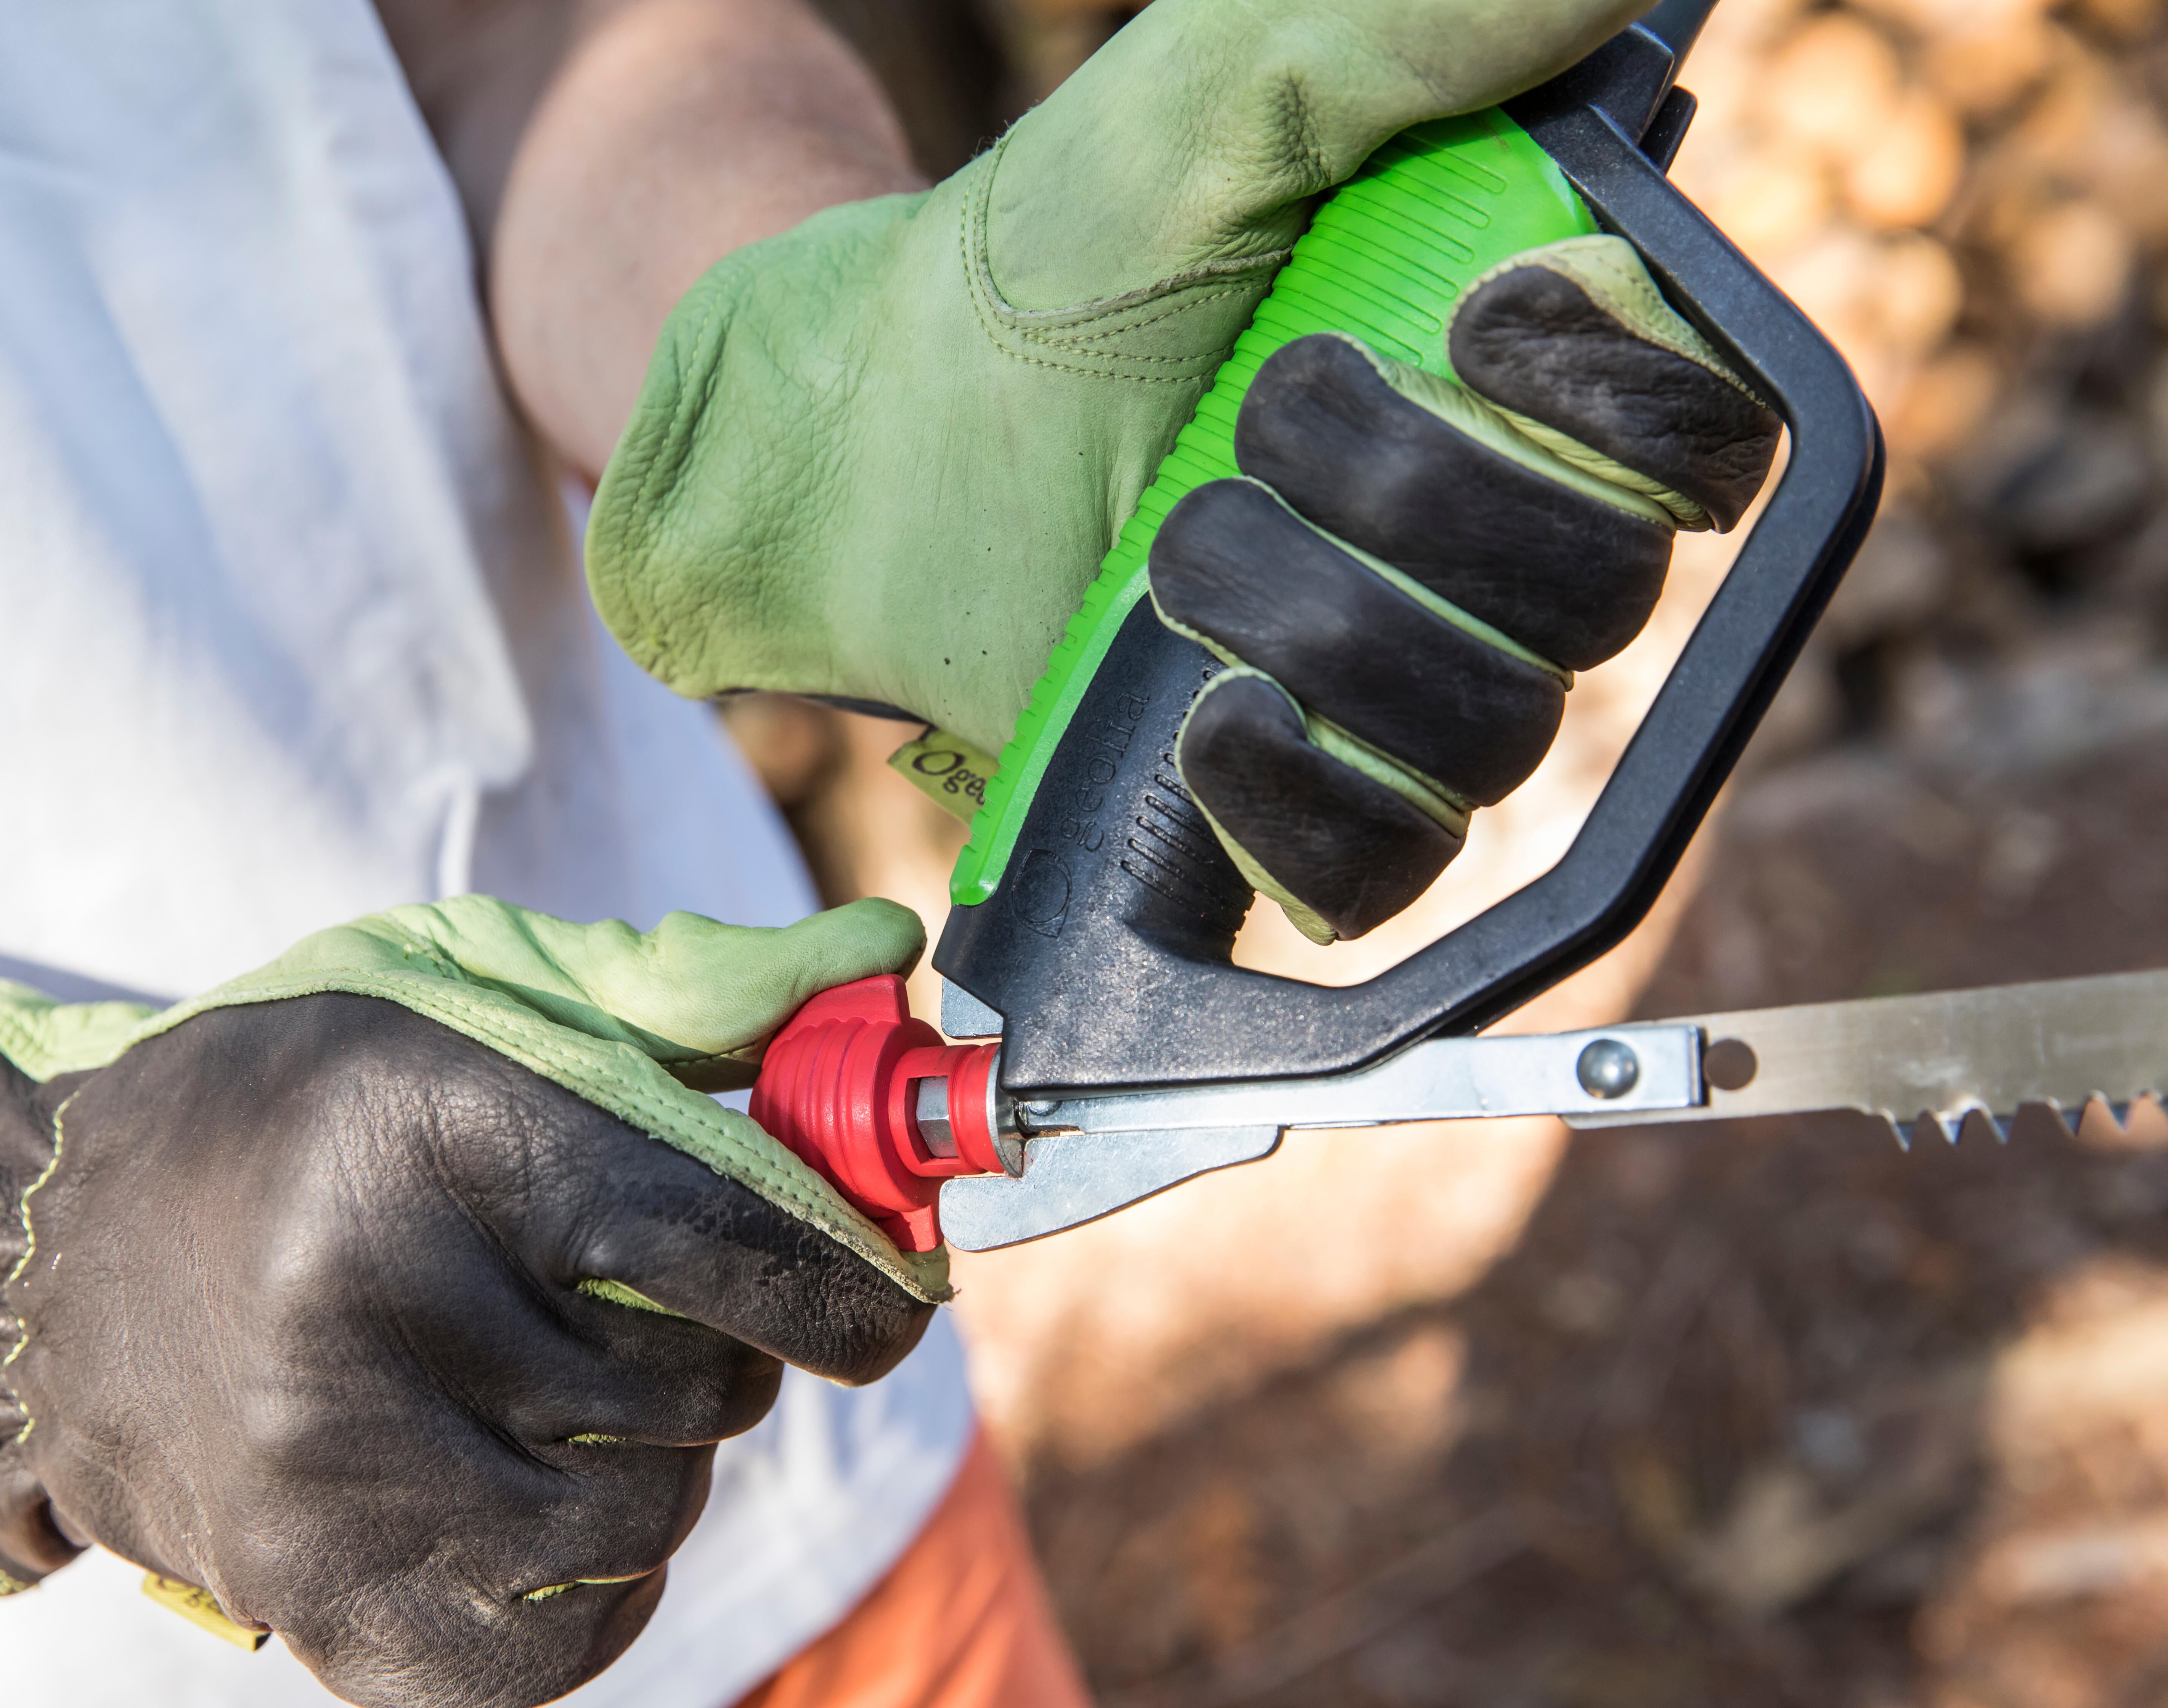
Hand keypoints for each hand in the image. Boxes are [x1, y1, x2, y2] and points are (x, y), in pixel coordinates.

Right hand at [0, 898, 939, 1707]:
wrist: (52, 1244)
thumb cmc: (304, 1092)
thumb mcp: (476, 985)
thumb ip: (696, 989)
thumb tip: (888, 967)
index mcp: (430, 1131)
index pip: (723, 1236)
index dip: (848, 1278)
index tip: (888, 1296)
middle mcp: (372, 1303)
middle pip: (697, 1386)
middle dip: (720, 1349)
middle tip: (644, 1301)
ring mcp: (331, 1473)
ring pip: (643, 1518)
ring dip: (656, 1459)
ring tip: (565, 1382)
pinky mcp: (310, 1594)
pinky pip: (559, 1646)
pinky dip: (596, 1581)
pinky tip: (539, 1488)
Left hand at [587, 0, 1776, 940]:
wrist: (884, 426)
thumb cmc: (1066, 251)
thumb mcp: (1226, 94)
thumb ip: (1420, 27)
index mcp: (1533, 386)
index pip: (1717, 447)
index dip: (1630, 407)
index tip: (1475, 323)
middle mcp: (1501, 547)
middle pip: (1600, 601)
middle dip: (1400, 498)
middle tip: (1245, 424)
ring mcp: (1408, 696)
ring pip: (1493, 736)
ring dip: (1313, 622)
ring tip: (1171, 551)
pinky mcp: (1306, 814)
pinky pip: (1390, 876)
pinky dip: (1299, 805)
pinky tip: (1206, 721)